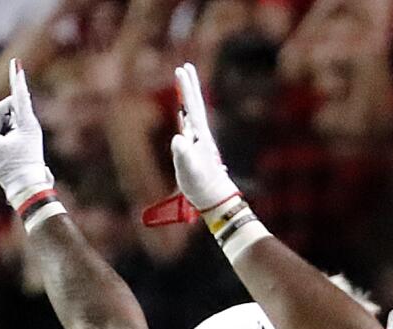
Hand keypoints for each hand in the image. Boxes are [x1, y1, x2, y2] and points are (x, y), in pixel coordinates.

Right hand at [0, 59, 54, 208]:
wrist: (27, 190)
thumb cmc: (12, 168)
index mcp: (26, 122)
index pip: (19, 95)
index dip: (15, 78)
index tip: (16, 62)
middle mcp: (27, 124)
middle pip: (3, 109)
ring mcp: (23, 133)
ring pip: (1, 122)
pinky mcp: (19, 142)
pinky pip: (2, 132)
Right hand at [162, 62, 237, 221]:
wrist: (214, 197)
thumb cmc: (201, 185)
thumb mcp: (189, 170)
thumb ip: (183, 154)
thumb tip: (178, 138)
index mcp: (200, 134)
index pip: (192, 105)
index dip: (186, 87)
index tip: (181, 69)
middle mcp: (201, 134)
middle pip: (194, 104)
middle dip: (189, 86)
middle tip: (184, 67)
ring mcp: (199, 141)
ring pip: (192, 114)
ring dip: (187, 98)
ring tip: (184, 85)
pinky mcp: (196, 150)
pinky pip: (189, 128)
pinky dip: (185, 116)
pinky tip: (183, 114)